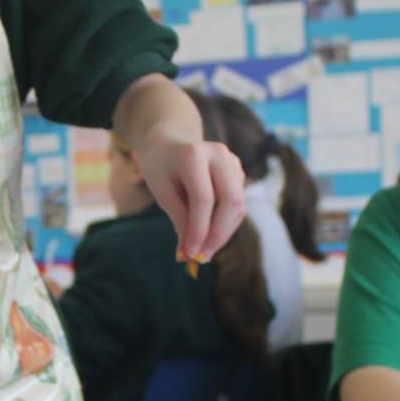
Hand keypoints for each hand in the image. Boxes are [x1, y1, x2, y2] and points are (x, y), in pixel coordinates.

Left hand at [134, 134, 246, 263]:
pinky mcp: (238, 172)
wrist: (170, 143)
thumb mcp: (162, 192)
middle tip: (203, 257)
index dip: (199, 229)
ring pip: (238, 205)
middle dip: (218, 234)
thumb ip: (179, 220)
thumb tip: (188, 254)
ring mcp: (232, 162)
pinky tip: (210, 236)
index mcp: (193, 154)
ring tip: (204, 251)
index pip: (203, 198)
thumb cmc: (160, 168)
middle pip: (230, 201)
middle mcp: (219, 154)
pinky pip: (238, 205)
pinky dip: (226, 224)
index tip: (189, 254)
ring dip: (223, 233)